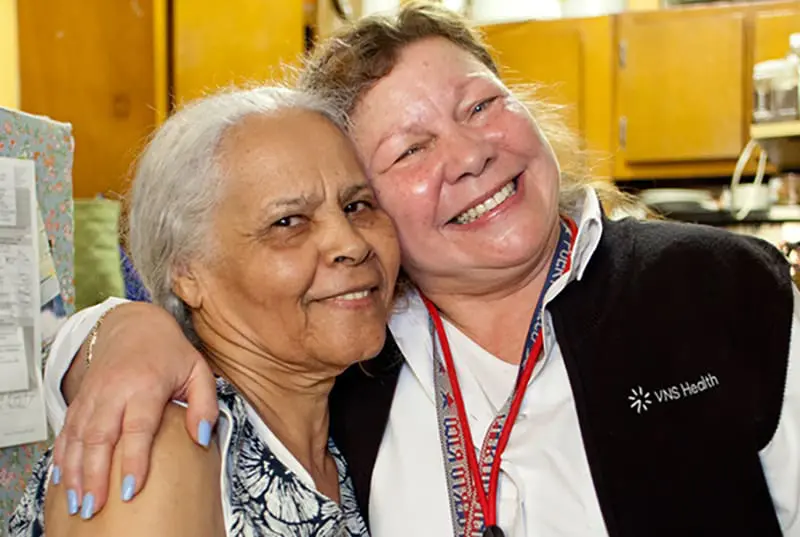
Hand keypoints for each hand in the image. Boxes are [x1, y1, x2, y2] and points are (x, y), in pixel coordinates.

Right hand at [50, 302, 217, 518]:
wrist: (133, 325)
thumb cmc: (170, 352)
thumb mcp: (198, 370)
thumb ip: (205, 404)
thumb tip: (203, 438)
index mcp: (146, 384)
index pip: (137, 426)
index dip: (133, 459)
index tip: (130, 488)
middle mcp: (114, 391)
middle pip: (100, 436)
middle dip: (95, 474)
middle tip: (96, 506)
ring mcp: (93, 396)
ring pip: (77, 437)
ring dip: (75, 472)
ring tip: (79, 502)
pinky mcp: (80, 401)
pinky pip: (66, 431)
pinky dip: (63, 457)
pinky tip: (64, 480)